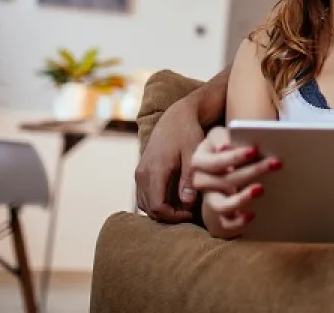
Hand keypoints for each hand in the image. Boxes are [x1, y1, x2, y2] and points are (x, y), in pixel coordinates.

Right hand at [134, 93, 206, 222]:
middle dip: (169, 216)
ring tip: (184, 206)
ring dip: (162, 210)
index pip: (157, 206)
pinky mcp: (142, 172)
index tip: (191, 214)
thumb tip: (186, 203)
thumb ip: (189, 179)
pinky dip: (157, 202)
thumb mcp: (193, 153)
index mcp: (155, 171)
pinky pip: (145, 195)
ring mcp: (140, 173)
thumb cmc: (188, 133)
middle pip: (150, 209)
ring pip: (145, 204)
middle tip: (189, 213)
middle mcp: (142, 174)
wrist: (176, 116)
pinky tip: (175, 199)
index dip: (174, 217)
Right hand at [191, 126, 281, 236]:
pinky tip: (252, 214)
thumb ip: (223, 138)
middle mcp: (201, 181)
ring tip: (261, 189)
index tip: (254, 150)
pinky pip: (225, 223)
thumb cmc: (226, 145)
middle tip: (275, 164)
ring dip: (242, 198)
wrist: (224, 165)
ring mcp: (210, 199)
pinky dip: (237, 222)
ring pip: (220, 205)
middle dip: (252, 171)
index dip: (234, 157)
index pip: (216, 161)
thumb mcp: (221, 136)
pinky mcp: (219, 214)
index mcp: (200, 160)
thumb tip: (225, 147)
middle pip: (225, 180)